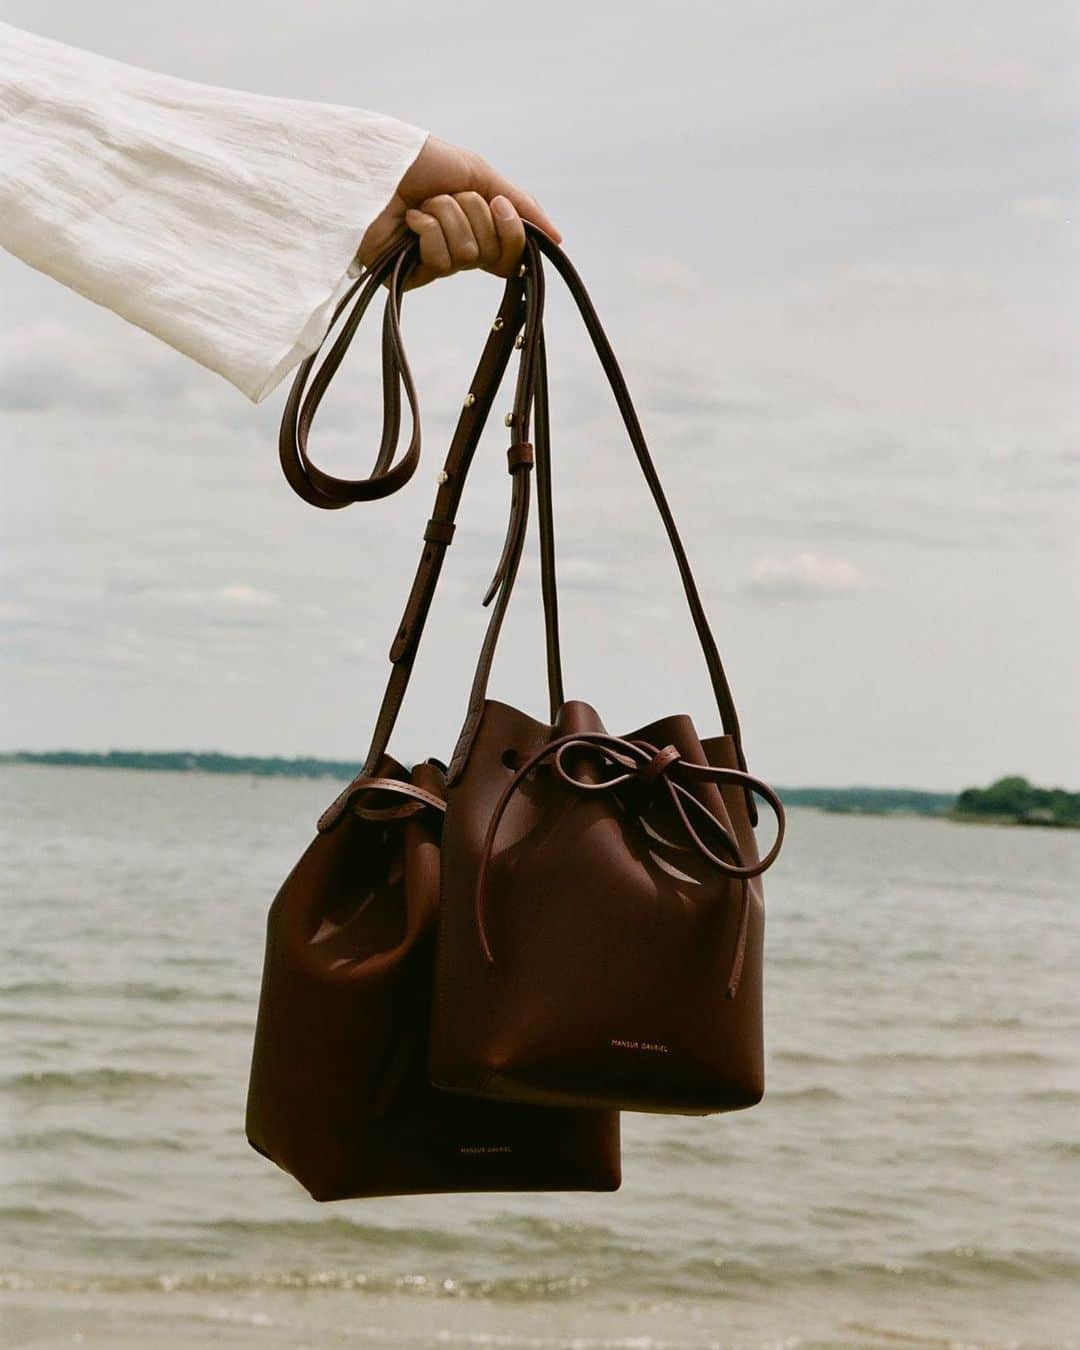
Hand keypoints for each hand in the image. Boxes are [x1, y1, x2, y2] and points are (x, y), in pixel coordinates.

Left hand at [357, 135, 560, 288]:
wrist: (373, 163)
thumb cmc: (417, 161)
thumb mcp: (478, 173)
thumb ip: (519, 203)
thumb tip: (557, 240)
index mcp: (475, 226)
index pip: (511, 251)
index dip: (512, 233)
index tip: (499, 207)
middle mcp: (457, 247)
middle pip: (493, 254)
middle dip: (474, 215)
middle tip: (448, 196)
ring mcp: (433, 264)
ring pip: (468, 255)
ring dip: (447, 217)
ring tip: (421, 204)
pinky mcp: (410, 276)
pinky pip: (443, 262)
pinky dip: (428, 230)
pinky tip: (408, 220)